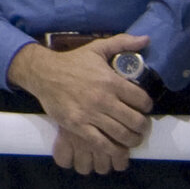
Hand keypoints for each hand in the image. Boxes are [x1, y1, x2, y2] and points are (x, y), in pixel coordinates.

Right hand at [9, 36, 152, 174]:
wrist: (42, 73)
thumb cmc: (72, 62)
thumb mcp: (96, 48)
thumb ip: (122, 43)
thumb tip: (146, 39)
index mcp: (111, 81)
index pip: (142, 100)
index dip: (146, 106)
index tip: (142, 108)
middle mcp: (103, 99)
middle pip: (136, 121)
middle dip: (142, 126)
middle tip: (140, 126)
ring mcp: (90, 114)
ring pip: (122, 134)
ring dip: (132, 139)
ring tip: (132, 138)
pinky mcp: (78, 126)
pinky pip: (103, 143)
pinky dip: (114, 149)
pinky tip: (117, 147)